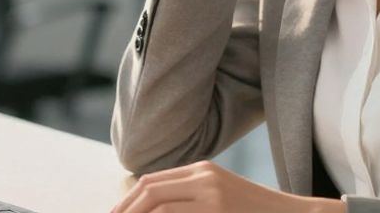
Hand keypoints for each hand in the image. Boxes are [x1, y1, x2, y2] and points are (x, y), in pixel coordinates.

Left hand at [112, 160, 341, 212]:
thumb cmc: (254, 212)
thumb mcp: (219, 197)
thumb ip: (190, 197)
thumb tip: (152, 208)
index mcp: (201, 170)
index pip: (151, 182)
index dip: (127, 202)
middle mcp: (204, 177)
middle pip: (149, 191)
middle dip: (125, 212)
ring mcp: (211, 196)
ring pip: (159, 209)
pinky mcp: (217, 212)